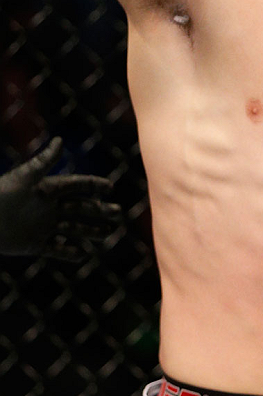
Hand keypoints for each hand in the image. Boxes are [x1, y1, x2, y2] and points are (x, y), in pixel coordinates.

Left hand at [0, 138, 121, 260]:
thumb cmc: (1, 194)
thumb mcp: (25, 177)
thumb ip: (44, 161)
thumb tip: (59, 140)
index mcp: (49, 189)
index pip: (78, 186)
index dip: (94, 185)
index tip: (110, 187)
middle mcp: (50, 207)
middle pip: (81, 208)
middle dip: (100, 211)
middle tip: (118, 213)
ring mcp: (44, 227)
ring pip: (74, 229)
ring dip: (92, 230)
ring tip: (109, 232)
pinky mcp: (35, 245)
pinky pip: (57, 250)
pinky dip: (70, 253)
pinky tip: (83, 255)